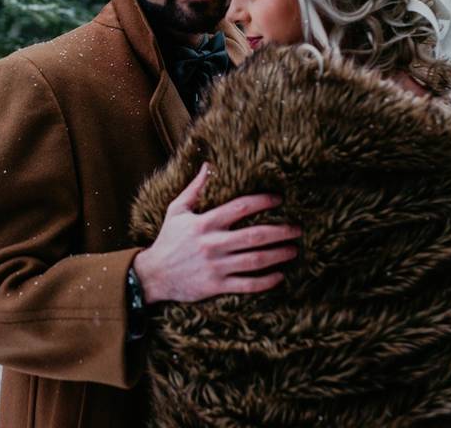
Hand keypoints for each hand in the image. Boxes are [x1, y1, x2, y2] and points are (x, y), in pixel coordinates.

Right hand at [132, 162, 299, 303]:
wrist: (153, 275)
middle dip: (280, 231)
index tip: (279, 200)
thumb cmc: (168, 240)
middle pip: (254, 236)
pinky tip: (279, 276)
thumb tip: (208, 165)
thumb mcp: (177, 210)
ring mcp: (216, 266)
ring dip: (278, 254)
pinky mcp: (216, 286)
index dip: (263, 202)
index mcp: (204, 223)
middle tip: (297, 228)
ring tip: (293, 249)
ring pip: (255, 260)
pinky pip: (246, 284)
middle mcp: (212, 244)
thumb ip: (194, 188)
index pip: (240, 208)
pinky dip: (265, 281)